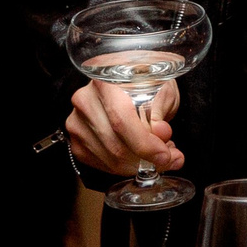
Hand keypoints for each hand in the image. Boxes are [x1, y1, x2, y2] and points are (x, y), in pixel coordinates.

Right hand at [67, 78, 182, 175]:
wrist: (129, 80)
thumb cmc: (147, 81)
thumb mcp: (162, 88)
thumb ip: (161, 111)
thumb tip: (160, 133)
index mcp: (106, 81)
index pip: (121, 120)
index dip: (144, 144)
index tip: (165, 155)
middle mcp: (85, 101)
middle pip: (115, 145)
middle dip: (147, 159)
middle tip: (169, 158)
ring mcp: (77, 123)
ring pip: (110, 159)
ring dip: (138, 165)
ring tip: (157, 154)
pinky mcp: (77, 142)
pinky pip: (102, 165)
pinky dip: (125, 167)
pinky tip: (139, 156)